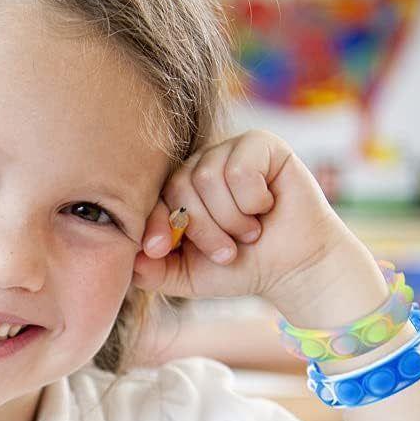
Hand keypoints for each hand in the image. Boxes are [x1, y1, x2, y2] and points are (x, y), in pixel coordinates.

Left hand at [132, 129, 365, 318]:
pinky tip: (268, 206)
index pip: (153, 197)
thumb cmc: (241, 267)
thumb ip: (152, 271)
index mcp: (179, 190)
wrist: (293, 268)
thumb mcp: (187, 276)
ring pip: (209, 177)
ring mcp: (230, 151)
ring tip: (250, 232)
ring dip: (232, 218)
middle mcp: (201, 165)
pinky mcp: (261, 144)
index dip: (155, 223)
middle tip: (227, 251)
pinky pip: (240, 168)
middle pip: (180, 186)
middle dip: (203, 229)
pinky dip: (253, 199)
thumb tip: (126, 259)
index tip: (158, 249)